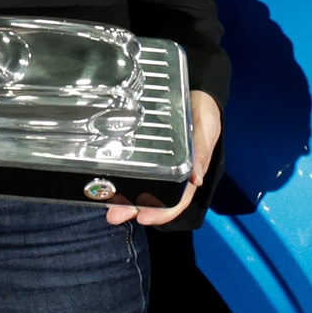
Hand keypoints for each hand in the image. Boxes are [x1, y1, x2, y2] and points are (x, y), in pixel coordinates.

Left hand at [105, 89, 221, 227]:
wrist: (196, 95)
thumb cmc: (204, 115)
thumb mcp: (206, 132)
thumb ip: (201, 154)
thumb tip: (197, 179)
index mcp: (188, 174)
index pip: (176, 201)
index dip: (161, 213)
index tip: (144, 218)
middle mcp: (171, 174)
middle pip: (151, 199)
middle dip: (132, 209)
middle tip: (114, 216)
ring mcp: (157, 164)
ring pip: (139, 187)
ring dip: (123, 198)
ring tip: (105, 205)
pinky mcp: (144, 151)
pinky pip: (133, 168)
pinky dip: (120, 177)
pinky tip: (105, 180)